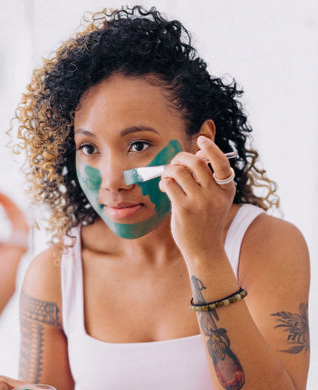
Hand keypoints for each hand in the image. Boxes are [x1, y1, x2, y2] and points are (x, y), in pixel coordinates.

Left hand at [159, 136, 235, 259]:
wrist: (204, 249)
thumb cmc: (207, 222)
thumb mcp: (216, 200)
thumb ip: (209, 180)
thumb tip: (197, 154)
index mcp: (226, 190)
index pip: (221, 163)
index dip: (211, 148)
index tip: (200, 140)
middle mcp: (215, 193)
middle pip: (196, 162)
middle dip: (181, 158)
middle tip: (175, 163)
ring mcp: (199, 201)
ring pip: (179, 171)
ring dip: (168, 170)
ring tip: (167, 177)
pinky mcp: (184, 209)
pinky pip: (169, 184)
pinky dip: (164, 182)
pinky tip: (164, 188)